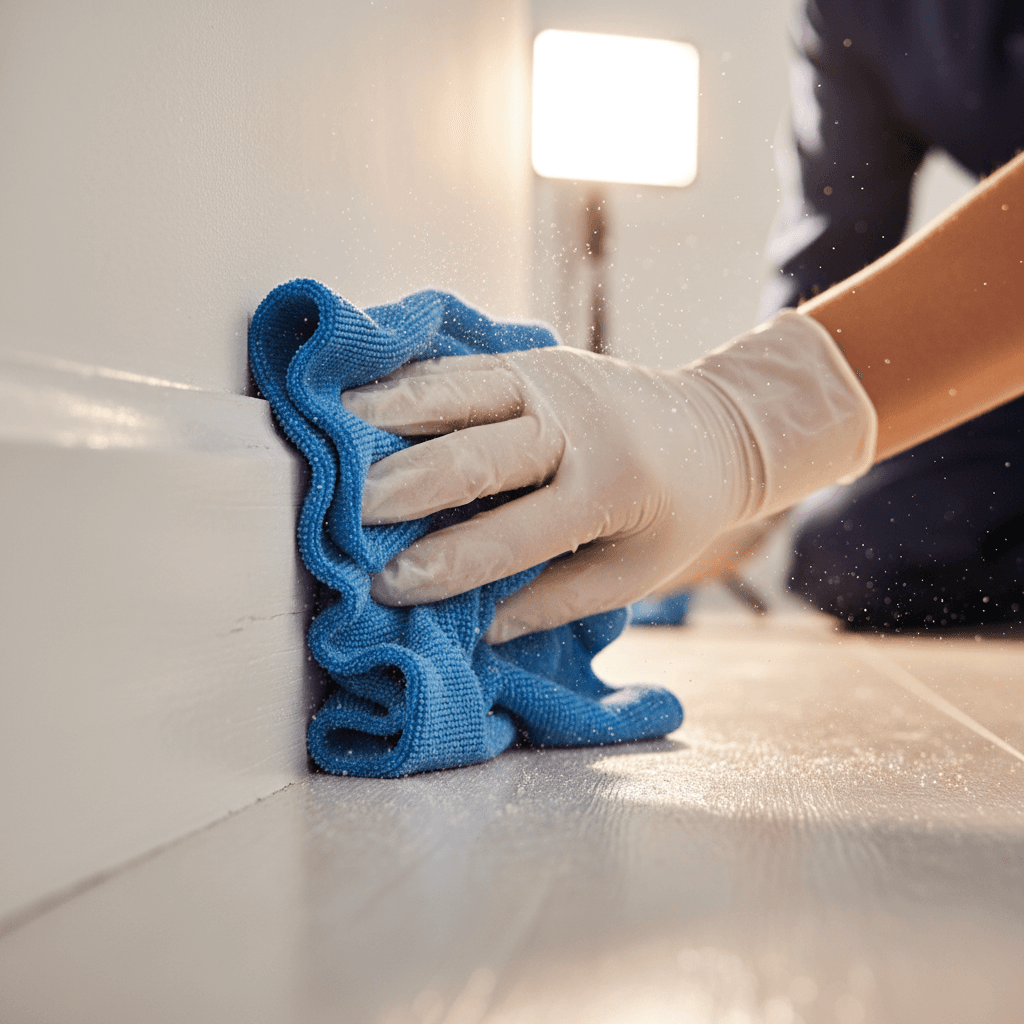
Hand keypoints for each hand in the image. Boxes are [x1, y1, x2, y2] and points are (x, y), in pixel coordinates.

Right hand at [342, 311, 875, 641]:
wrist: (715, 426)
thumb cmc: (672, 516)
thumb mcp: (631, 572)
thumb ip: (552, 600)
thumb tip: (470, 628)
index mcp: (610, 488)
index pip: (514, 533)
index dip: (446, 564)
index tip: (386, 587)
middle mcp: (577, 425)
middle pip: (475, 454)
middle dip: (402, 486)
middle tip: (341, 514)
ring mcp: (552, 379)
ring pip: (457, 392)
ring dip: (389, 414)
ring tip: (329, 435)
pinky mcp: (536, 354)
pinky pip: (461, 365)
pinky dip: (408, 379)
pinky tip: (361, 391)